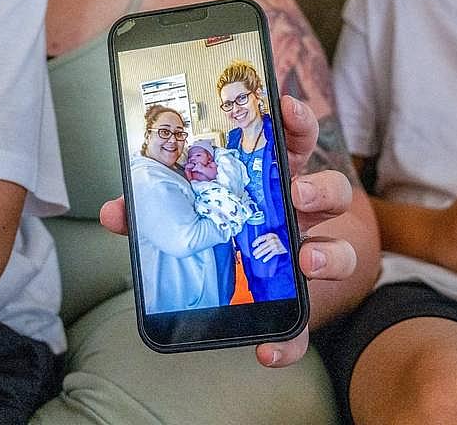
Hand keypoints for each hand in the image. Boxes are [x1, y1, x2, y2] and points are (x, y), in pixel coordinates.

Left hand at [100, 95, 357, 368]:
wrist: (233, 290)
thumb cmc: (212, 232)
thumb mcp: (180, 213)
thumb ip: (150, 208)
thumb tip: (113, 210)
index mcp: (273, 182)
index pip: (295, 143)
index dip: (296, 122)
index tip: (286, 106)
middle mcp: (300, 218)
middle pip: (332, 192)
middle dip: (321, 188)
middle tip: (297, 192)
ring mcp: (309, 258)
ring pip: (343, 251)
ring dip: (329, 254)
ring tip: (306, 260)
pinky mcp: (302, 308)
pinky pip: (306, 327)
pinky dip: (290, 342)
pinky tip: (267, 351)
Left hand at [251, 232, 287, 261]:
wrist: (289, 242)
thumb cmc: (279, 239)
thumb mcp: (273, 236)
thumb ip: (266, 239)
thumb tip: (258, 244)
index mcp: (270, 235)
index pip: (260, 238)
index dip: (256, 242)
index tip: (253, 245)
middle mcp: (272, 239)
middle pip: (262, 245)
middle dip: (257, 250)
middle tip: (254, 253)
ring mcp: (275, 245)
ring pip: (265, 251)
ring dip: (260, 254)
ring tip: (256, 257)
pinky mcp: (278, 250)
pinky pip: (271, 254)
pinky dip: (267, 258)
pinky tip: (264, 260)